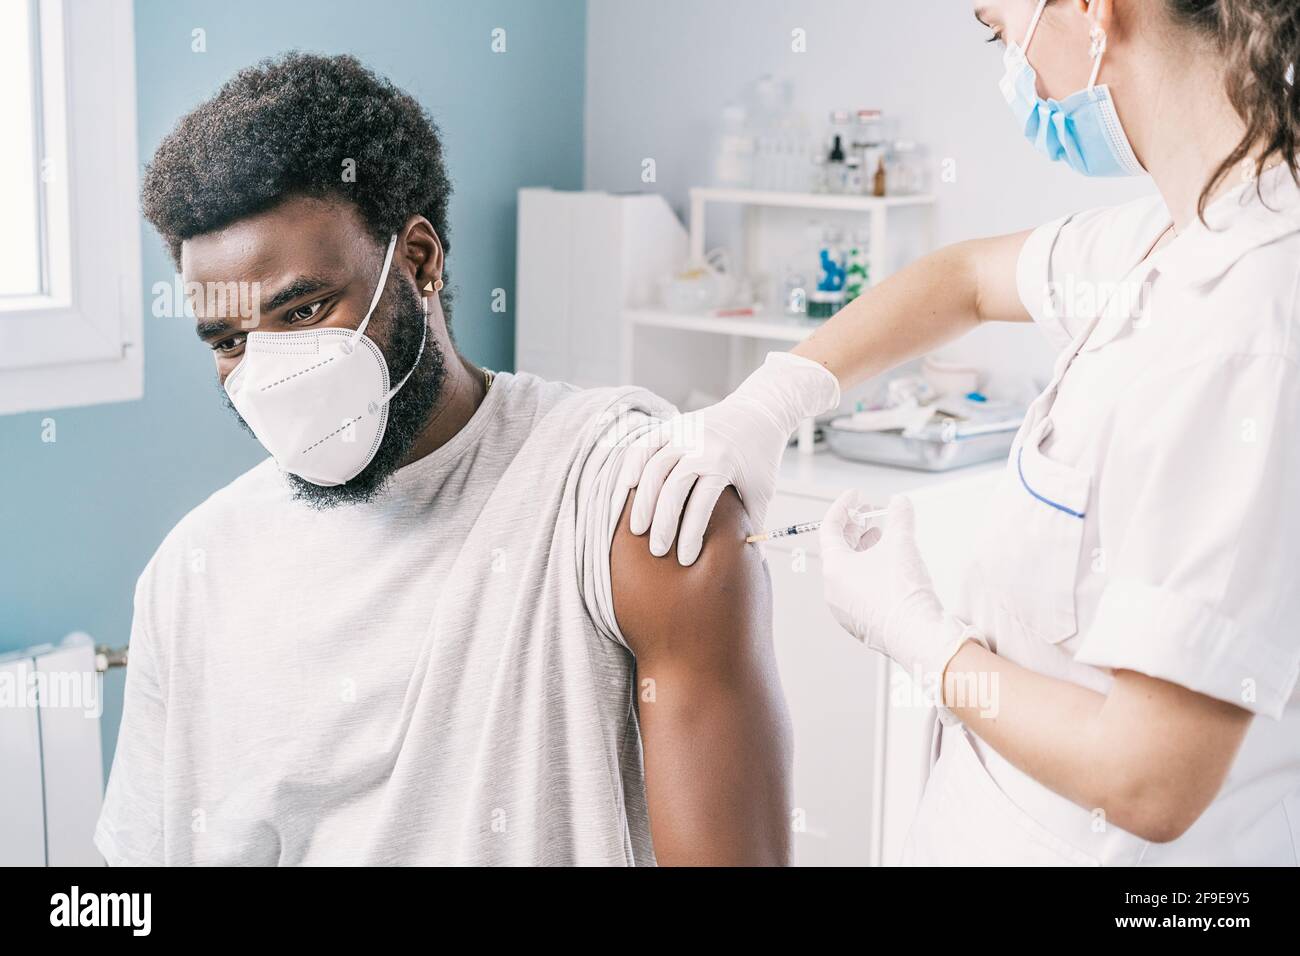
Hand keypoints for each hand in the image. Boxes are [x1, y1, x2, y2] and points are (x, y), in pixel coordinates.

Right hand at [616, 352, 839, 565]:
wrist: (760, 410)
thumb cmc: (761, 456)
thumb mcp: (763, 490)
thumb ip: (753, 523)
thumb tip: (754, 561)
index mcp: (723, 463)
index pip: (700, 506)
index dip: (690, 536)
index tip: (684, 559)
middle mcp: (700, 446)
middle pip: (672, 490)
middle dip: (661, 524)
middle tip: (655, 550)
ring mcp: (684, 433)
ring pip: (652, 468)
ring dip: (641, 500)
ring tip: (636, 527)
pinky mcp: (674, 425)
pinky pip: (645, 444)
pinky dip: (633, 465)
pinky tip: (627, 487)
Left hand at [818, 491, 978, 682]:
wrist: (917, 636)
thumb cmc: (902, 592)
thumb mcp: (902, 543)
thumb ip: (899, 517)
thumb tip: (901, 501)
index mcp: (833, 569)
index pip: (829, 528)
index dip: (843, 507)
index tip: (856, 496)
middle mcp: (832, 590)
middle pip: (838, 550)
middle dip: (854, 528)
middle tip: (868, 513)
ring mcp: (844, 609)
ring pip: (848, 571)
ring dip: (862, 550)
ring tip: (879, 536)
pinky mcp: (859, 622)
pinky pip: (857, 589)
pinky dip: (867, 571)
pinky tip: (886, 565)